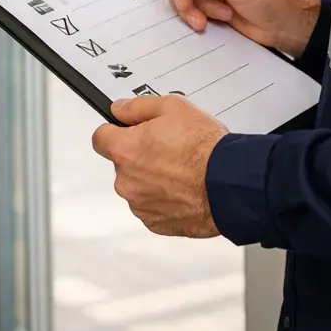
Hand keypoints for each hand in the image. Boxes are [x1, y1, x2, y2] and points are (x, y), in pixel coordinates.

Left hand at [91, 94, 228, 237]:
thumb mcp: (173, 107)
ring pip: (138, 187)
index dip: (115, 131)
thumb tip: (119, 109)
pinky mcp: (157, 223)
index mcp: (125, 150)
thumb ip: (138, 107)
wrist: (229, 183)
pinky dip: (164, 200)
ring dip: (152, 179)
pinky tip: (185, 188)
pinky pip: (153, 207)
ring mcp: (141, 205)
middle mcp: (127, 181)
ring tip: (182, 170)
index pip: (100, 138)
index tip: (126, 130)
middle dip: (139, 155)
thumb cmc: (205, 148)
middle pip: (122, 163)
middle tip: (168, 148)